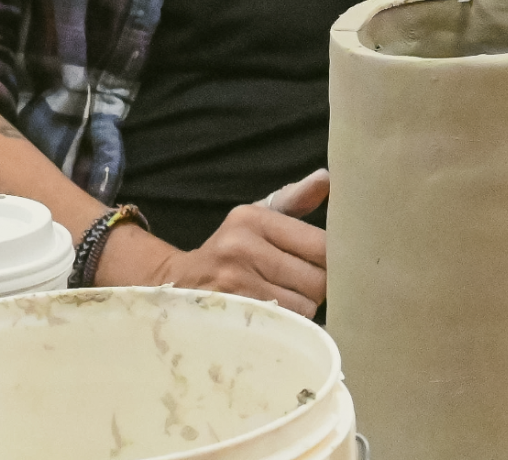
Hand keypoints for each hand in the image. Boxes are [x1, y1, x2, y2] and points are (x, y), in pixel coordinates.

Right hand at [147, 168, 330, 317]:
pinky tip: (276, 320)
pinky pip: (281, 329)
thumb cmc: (231, 248)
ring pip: (302, 310)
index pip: (320, 245)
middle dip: (317, 289)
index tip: (322, 263)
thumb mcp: (257, 216)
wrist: (176, 282)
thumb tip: (326, 178)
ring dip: (302, 311)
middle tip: (303, 287)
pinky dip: (286, 328)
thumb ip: (295, 199)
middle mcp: (241, 249)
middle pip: (316, 282)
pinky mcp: (228, 319)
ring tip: (285, 302)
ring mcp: (233, 287)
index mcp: (253, 219)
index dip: (331, 260)